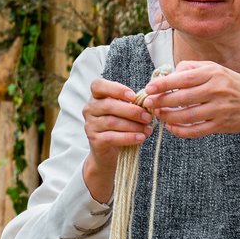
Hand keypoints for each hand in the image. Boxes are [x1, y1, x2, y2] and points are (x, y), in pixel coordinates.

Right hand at [81, 78, 152, 202]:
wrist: (109, 152)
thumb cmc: (119, 126)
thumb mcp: (124, 112)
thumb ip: (132, 104)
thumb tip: (149, 102)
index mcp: (96, 97)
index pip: (98, 85)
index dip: (116, 89)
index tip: (133, 97)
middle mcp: (90, 109)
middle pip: (108, 105)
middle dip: (131, 111)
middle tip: (148, 117)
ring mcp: (90, 126)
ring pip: (111, 122)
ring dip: (133, 126)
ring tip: (147, 129)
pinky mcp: (94, 141)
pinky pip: (112, 137)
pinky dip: (128, 137)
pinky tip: (140, 138)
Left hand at [142, 60, 239, 138]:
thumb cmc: (232, 85)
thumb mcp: (216, 69)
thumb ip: (192, 68)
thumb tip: (169, 74)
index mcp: (213, 73)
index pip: (183, 78)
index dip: (163, 84)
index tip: (149, 88)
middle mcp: (217, 90)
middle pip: (182, 98)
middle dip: (161, 102)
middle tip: (148, 104)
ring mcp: (220, 109)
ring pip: (187, 116)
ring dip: (168, 117)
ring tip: (159, 115)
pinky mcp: (221, 125)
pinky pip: (196, 130)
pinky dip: (181, 131)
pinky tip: (172, 127)